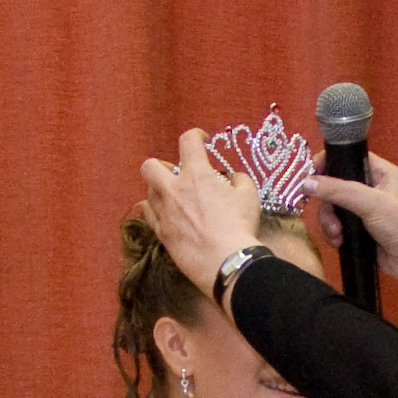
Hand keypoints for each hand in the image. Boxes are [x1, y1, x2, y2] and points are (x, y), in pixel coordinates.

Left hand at [135, 130, 262, 291]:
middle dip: (162, 166)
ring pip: (148, 191)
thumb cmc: (240, 226)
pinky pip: (148, 215)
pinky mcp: (161, 233)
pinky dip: (154, 211)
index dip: (195, 136)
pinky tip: (165, 215)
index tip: (202, 141)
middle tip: (177, 175)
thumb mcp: (249, 196)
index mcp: (197, 175)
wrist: (226, 262)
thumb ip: (239, 180)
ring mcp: (164, 212)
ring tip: (174, 198)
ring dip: (160, 190)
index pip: (188, 141)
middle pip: (150, 166)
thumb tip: (233, 178)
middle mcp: (174, 190)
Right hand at [310, 156, 397, 340]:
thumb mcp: (370, 203)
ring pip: (334, 208)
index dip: (328, 163)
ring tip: (337, 236)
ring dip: (330, 222)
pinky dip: (334, 234)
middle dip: (328, 204)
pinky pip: (338, 226)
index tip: (311, 176)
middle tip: (331, 220)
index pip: (348, 157)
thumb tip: (306, 182)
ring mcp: (365, 211)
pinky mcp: (361, 231)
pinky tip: (340, 243)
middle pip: (335, 186)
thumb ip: (338, 190)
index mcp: (381, 173)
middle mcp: (372, 188)